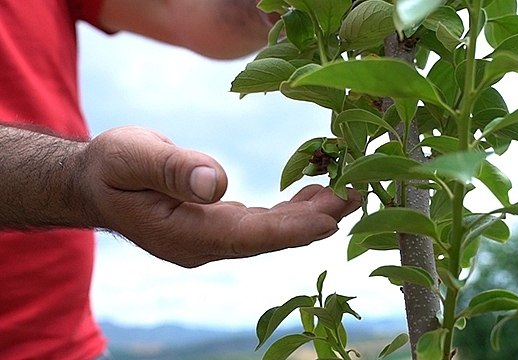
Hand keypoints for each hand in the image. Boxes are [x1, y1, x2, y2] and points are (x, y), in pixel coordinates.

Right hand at [81, 126, 360, 266]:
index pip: (250, 236)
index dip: (293, 228)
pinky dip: (289, 211)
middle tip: (357, 195)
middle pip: (269, 237)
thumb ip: (171, 170)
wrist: (95, 184)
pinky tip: (312, 196)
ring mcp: (211, 240)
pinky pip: (261, 224)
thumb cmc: (110, 168)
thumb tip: (217, 183)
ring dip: (308, 215)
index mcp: (186, 235)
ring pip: (269, 232)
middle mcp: (204, 245)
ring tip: (345, 192)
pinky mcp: (216, 227)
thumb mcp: (131, 157)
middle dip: (314, 220)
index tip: (332, 217)